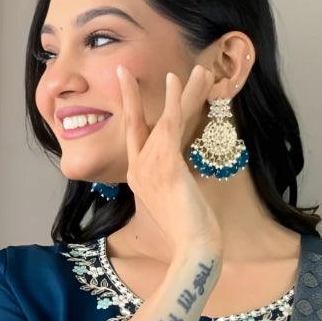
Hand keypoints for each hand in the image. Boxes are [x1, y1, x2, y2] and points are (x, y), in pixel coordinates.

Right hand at [116, 63, 223, 257]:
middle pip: (137, 125)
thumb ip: (176, 186)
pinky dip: (176, 98)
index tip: (129, 97)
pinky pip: (170, 122)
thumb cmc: (189, 236)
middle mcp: (138, 171)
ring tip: (198, 70)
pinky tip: (178, 79)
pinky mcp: (166, 163)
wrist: (192, 250)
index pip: (135, 142)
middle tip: (123, 71)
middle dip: (130, 96)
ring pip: (164, 118)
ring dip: (182, 92)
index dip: (133, 117)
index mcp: (139, 181)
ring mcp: (149, 166)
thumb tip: (185, 177)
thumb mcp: (178, 206)